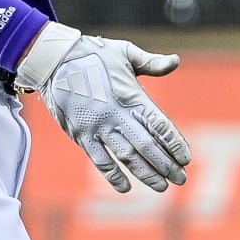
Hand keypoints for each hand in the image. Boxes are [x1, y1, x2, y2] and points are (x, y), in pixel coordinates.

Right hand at [17, 22, 192, 192]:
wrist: (53, 60)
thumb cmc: (93, 54)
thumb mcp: (125, 52)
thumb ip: (151, 62)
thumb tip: (175, 61)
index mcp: (130, 95)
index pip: (158, 123)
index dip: (174, 142)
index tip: (186, 158)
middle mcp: (115, 114)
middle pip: (146, 145)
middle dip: (165, 164)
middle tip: (181, 178)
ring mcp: (96, 127)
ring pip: (125, 156)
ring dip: (145, 173)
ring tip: (162, 186)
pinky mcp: (80, 134)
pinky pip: (98, 159)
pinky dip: (112, 175)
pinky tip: (125, 187)